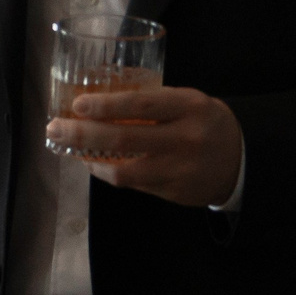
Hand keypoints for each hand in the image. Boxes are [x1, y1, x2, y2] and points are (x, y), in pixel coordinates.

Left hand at [45, 85, 242, 205]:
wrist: (240, 161)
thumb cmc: (205, 122)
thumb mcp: (188, 102)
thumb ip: (154, 102)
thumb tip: (100, 101)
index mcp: (189, 107)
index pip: (142, 104)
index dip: (106, 105)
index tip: (77, 105)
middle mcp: (185, 139)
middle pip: (125, 138)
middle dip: (83, 134)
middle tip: (55, 127)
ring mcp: (179, 170)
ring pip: (124, 170)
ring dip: (90, 159)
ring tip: (71, 147)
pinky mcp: (173, 193)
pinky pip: (132, 184)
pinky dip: (109, 172)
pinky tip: (96, 163)